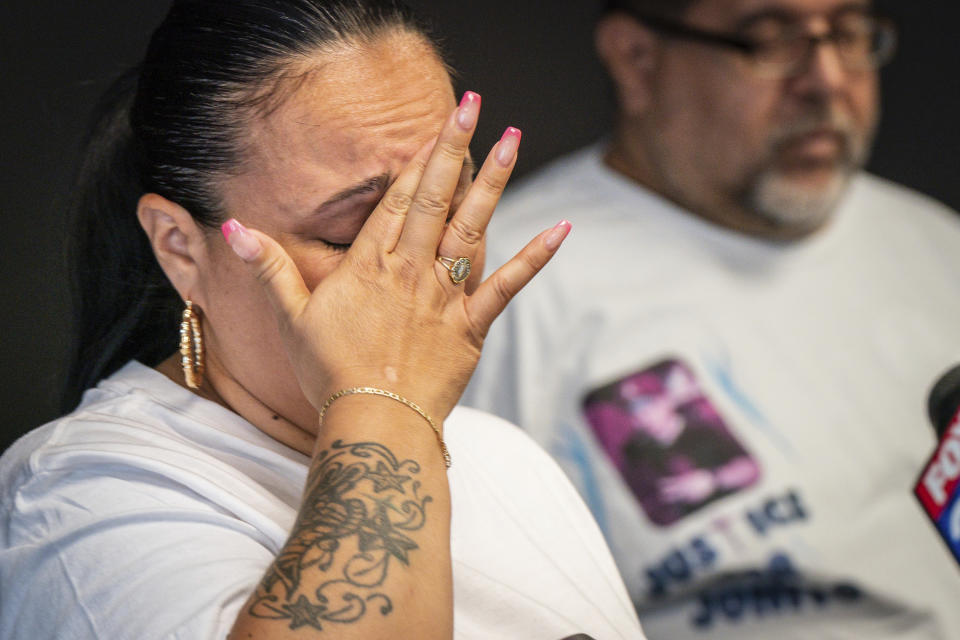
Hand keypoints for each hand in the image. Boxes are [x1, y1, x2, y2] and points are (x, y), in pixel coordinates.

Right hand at [222, 93, 569, 422]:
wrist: (374, 422)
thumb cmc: (329, 373)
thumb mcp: (289, 318)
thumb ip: (269, 267)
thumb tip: (232, 226)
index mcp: (370, 265)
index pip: (396, 199)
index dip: (418, 158)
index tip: (437, 123)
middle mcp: (411, 270)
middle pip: (434, 197)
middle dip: (454, 147)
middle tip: (475, 105)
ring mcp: (445, 296)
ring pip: (472, 227)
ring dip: (493, 182)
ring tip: (512, 139)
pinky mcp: (471, 325)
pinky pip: (508, 285)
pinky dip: (536, 257)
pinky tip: (561, 228)